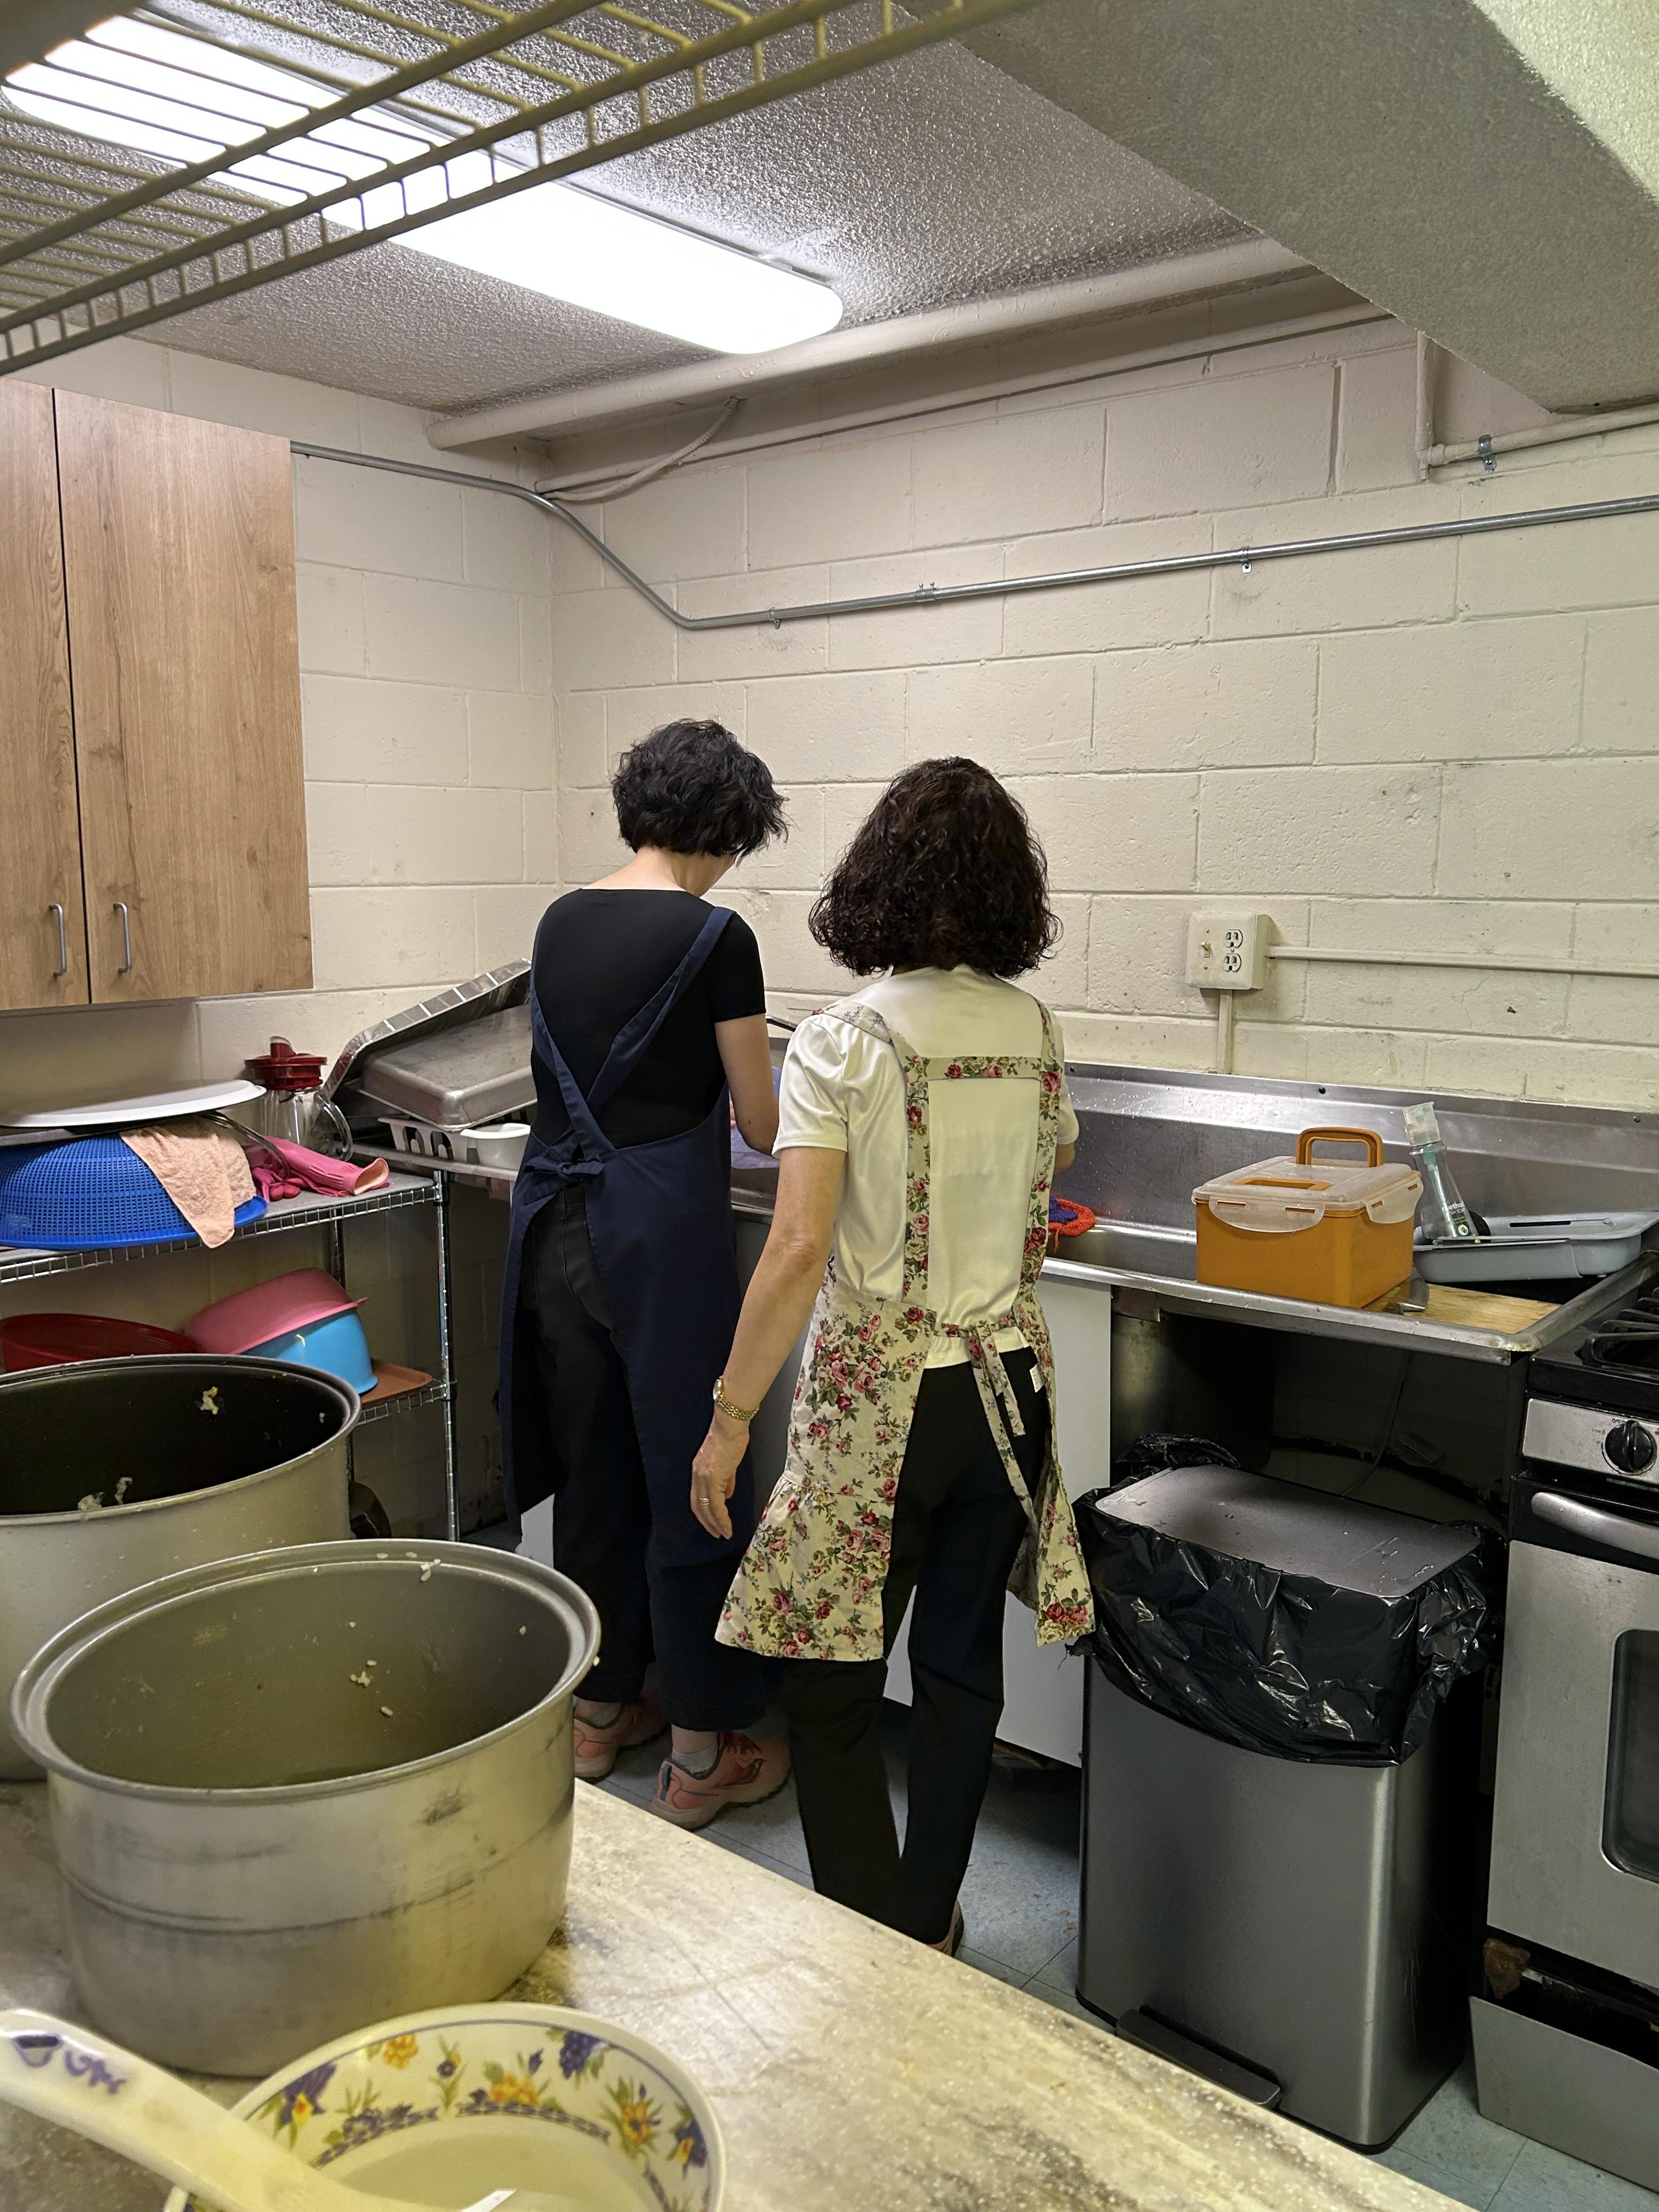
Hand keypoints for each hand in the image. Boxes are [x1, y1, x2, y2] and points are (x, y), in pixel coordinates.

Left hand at [690, 1410, 746, 1538]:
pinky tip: (727, 1525)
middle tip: (717, 1534)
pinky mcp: (713, 1478)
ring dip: (716, 1524)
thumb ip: (725, 1480)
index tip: (712, 1523)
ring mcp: (704, 1478)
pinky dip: (721, 1518)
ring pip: (707, 1508)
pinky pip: (716, 1505)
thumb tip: (726, 1495)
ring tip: (724, 1534)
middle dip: (707, 1523)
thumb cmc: (731, 1438)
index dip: (704, 1513)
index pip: (696, 1498)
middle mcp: (697, 1476)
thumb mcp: (726, 1462)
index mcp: (698, 1471)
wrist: (730, 1426)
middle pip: (698, 1506)